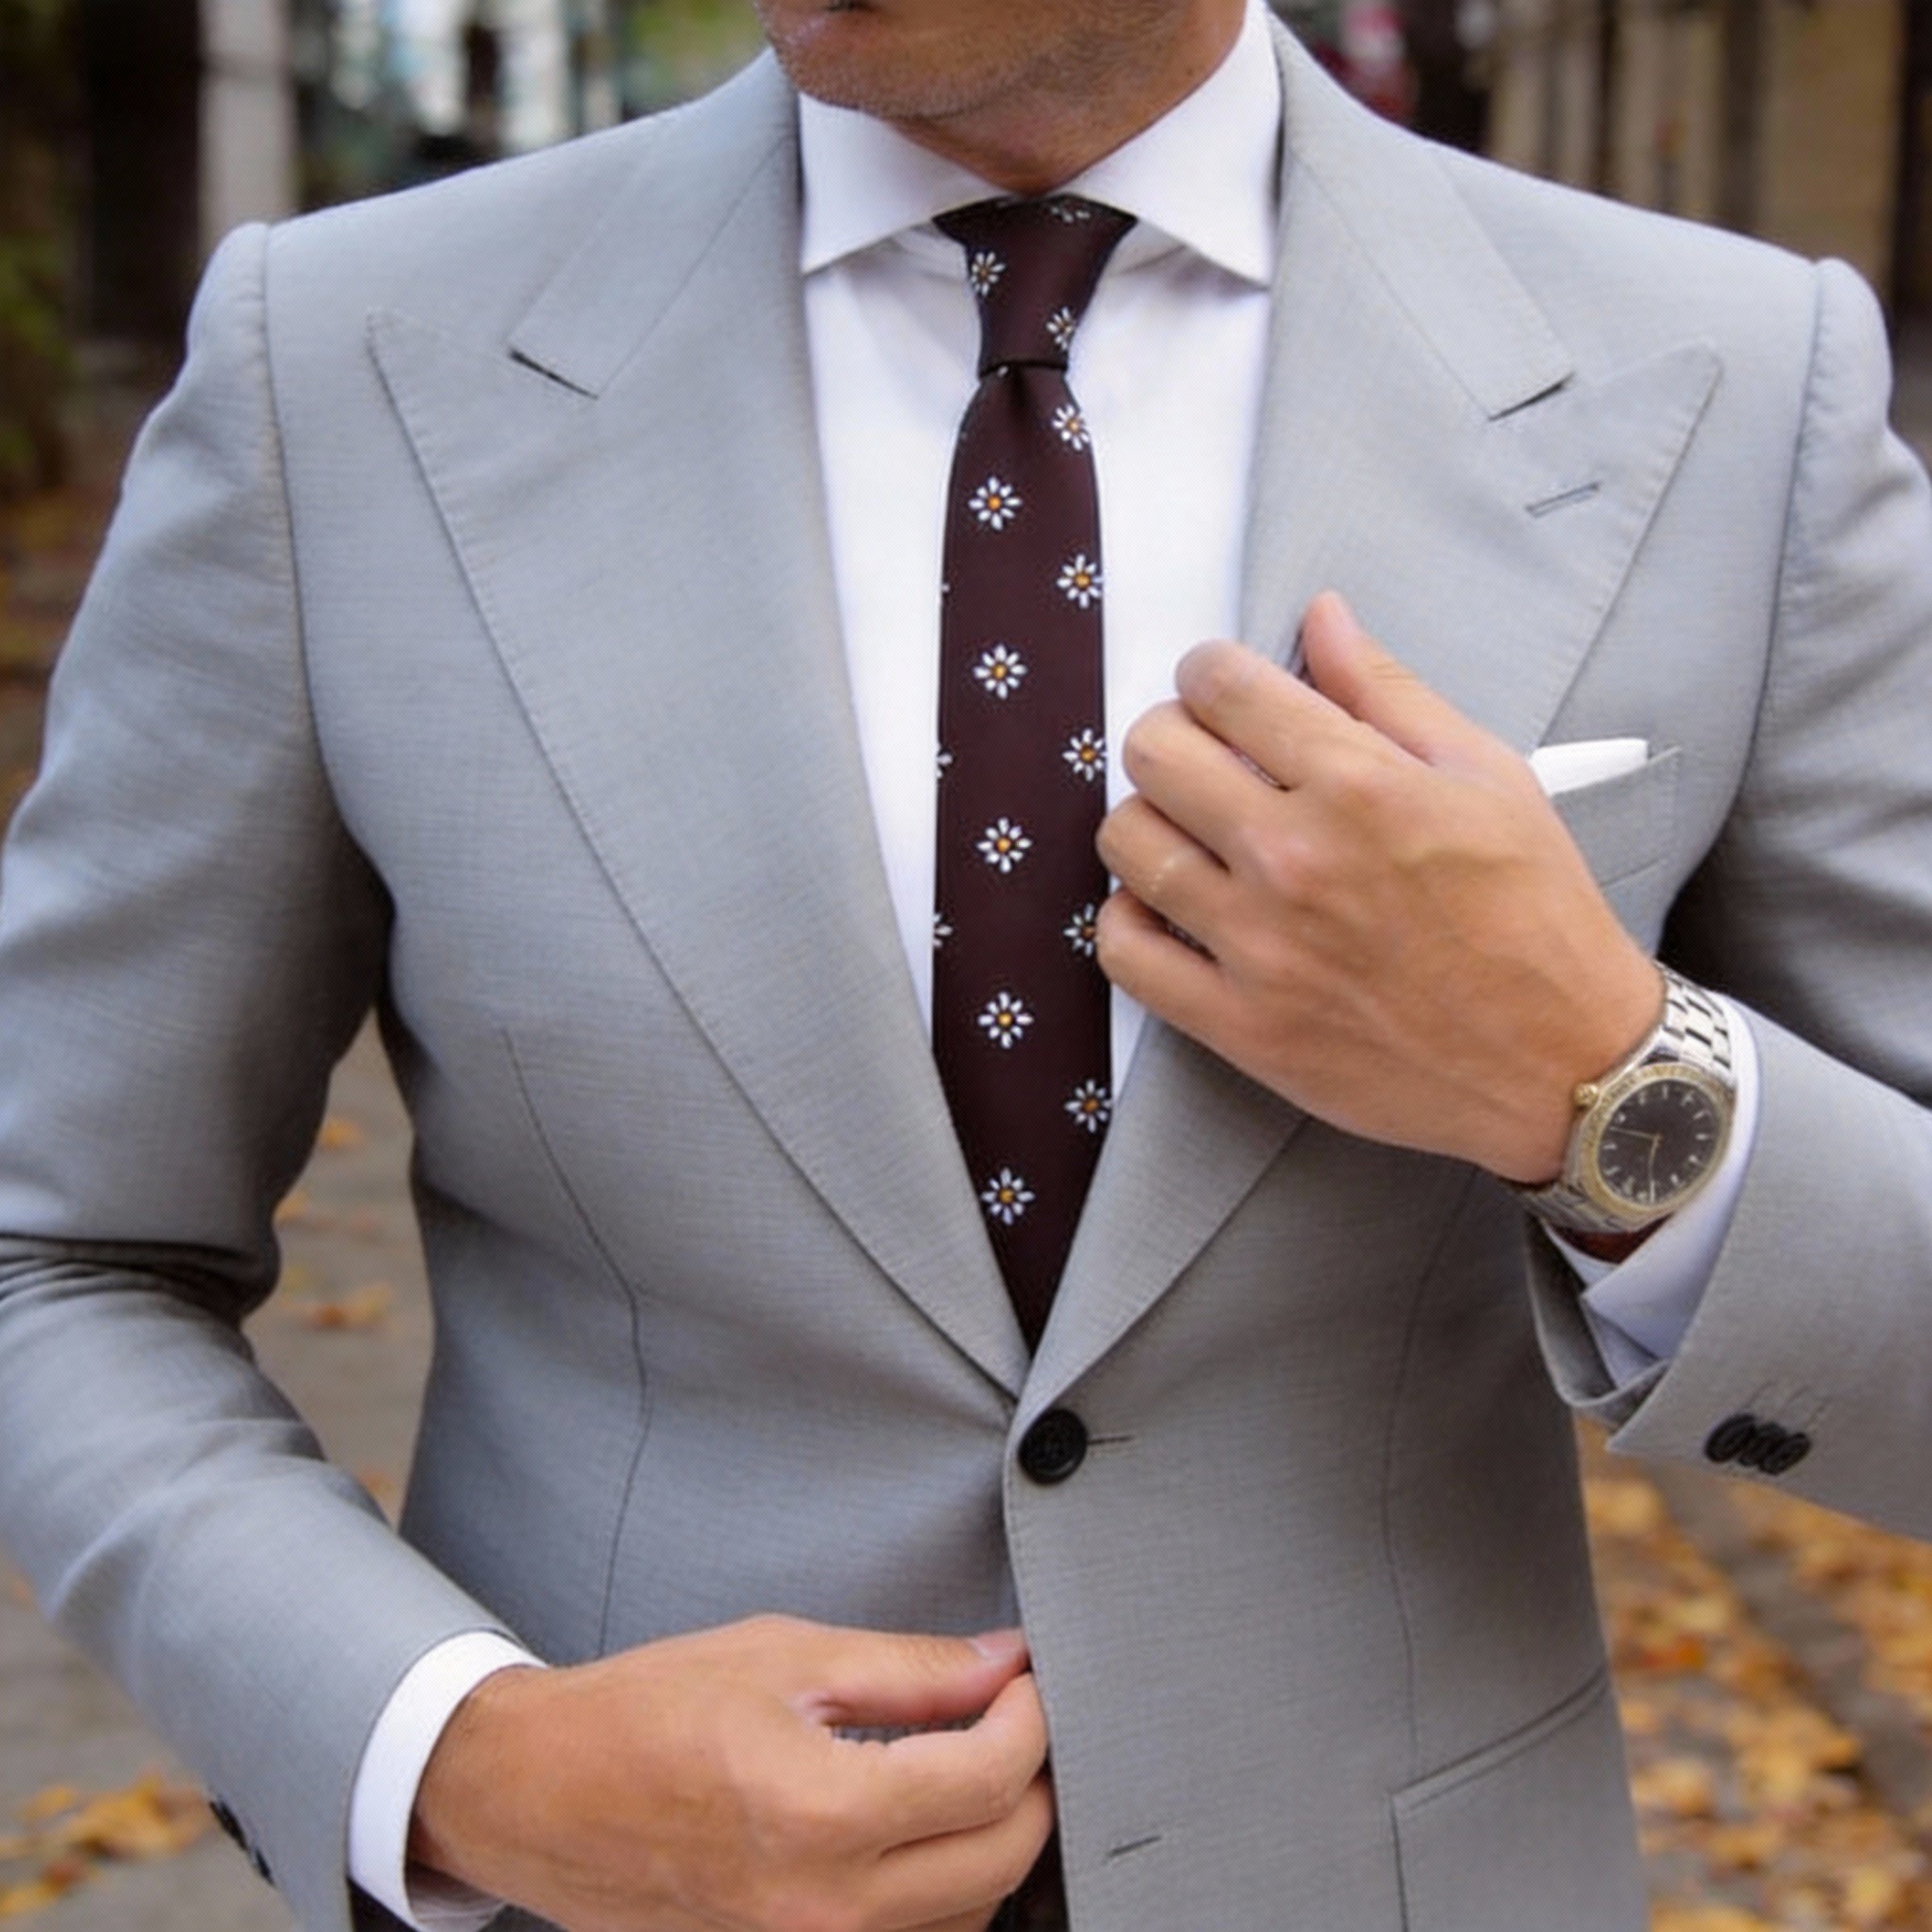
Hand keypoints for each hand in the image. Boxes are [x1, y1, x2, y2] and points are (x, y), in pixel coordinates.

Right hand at [410, 1615, 1052, 1931]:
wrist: (541, 1792)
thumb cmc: (644, 1714)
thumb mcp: (784, 1657)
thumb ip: (910, 1668)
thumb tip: (1002, 1662)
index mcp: (819, 1813)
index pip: (988, 1779)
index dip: (1030, 1718)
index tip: (1025, 1681)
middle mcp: (822, 1908)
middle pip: (1000, 1860)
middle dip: (1030, 1782)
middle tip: (1015, 1721)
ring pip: (968, 1917)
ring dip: (994, 1844)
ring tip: (973, 1771)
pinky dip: (944, 1895)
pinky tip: (927, 1834)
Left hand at [1095, 591, 1661, 1182]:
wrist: (1561, 1064)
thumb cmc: (1535, 916)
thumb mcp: (1487, 776)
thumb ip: (1387, 691)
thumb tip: (1321, 617)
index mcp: (1359, 785)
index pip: (1221, 685)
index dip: (1209, 671)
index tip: (1221, 689)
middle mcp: (1295, 859)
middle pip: (1154, 752)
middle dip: (1171, 733)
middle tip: (1203, 755)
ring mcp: (1259, 947)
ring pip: (1127, 843)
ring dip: (1147, 820)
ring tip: (1188, 830)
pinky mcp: (1240, 1025)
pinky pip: (1124, 952)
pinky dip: (1128, 918)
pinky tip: (1168, 906)